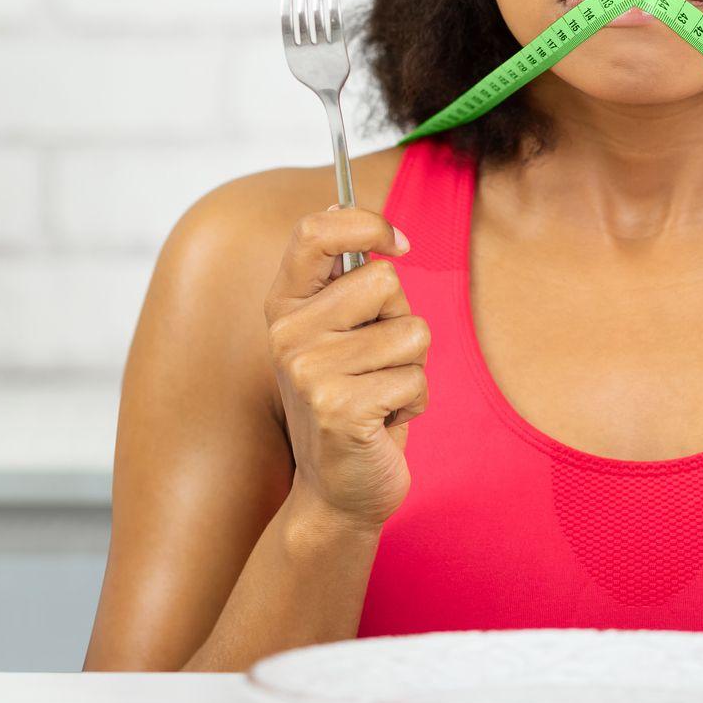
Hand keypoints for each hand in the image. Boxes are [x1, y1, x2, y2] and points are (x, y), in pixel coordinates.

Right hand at [261, 205, 428, 533]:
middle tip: (376, 363)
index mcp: (286, 306)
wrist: (337, 490)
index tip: (399, 244)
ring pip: (412, 332)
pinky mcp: (338, 409)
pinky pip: (416, 379)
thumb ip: (344, 281)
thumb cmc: (351, 401)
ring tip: (380, 395)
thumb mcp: (337, 334)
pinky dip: (414, 403)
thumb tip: (349, 213)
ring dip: (412, 369)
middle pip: (385, 280)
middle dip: (401, 320)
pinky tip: (382, 423)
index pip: (315, 231)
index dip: (366, 223)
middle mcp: (288, 334)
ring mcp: (309, 372)